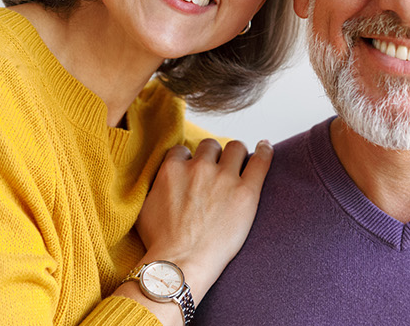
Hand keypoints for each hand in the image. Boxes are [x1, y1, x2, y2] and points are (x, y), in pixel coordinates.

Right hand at [134, 138, 271, 303]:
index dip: (189, 161)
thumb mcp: (144, 208)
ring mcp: (224, 178)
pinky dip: (264, 151)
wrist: (181, 263)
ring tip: (239, 164)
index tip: (193, 171)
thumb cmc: (161, 243)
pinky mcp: (246, 192)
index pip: (183, 150)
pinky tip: (265, 147)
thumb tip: (159, 182)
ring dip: (236, 154)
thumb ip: (154, 186)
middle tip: (216, 171)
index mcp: (173, 169)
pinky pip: (260, 161)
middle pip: (210, 146)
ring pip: (235, 148)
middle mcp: (199, 167)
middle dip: (213, 156)